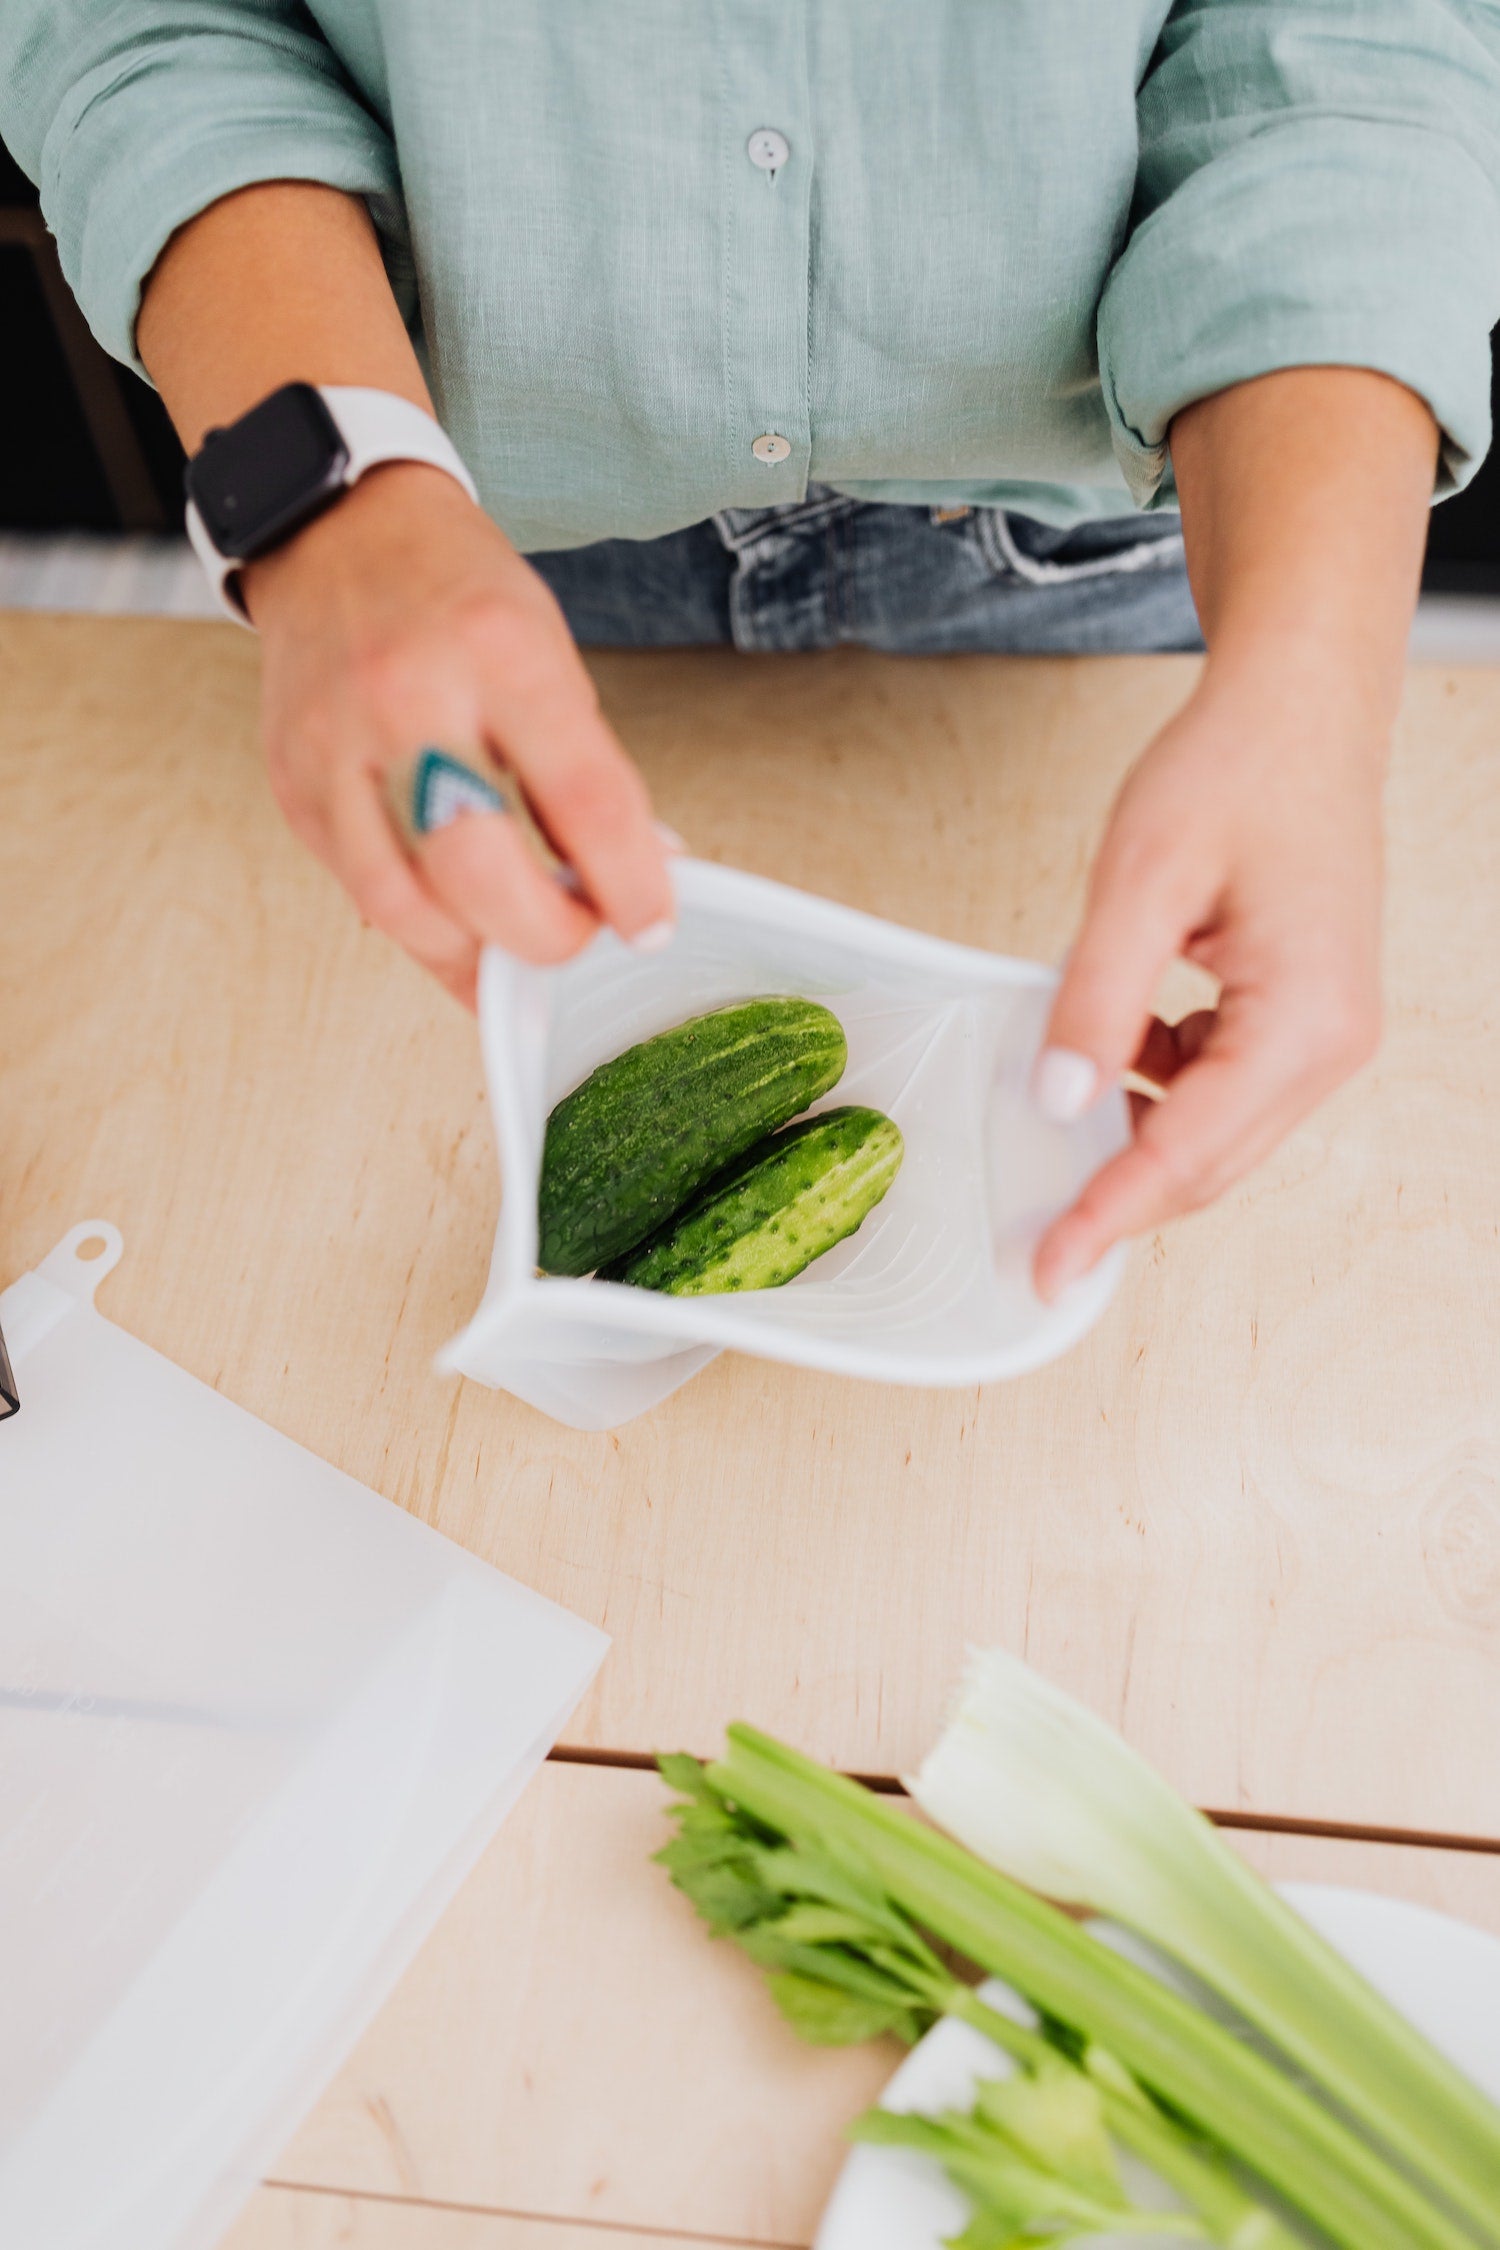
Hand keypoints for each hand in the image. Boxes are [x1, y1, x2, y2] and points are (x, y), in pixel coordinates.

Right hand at [245, 462, 674, 1005]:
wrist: (337, 533)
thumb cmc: (456, 597)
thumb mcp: (549, 653)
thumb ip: (588, 770)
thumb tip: (636, 878)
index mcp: (500, 650)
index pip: (582, 798)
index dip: (628, 884)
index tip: (650, 924)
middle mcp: (408, 697)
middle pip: (479, 869)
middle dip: (547, 934)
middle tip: (582, 934)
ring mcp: (336, 746)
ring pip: (407, 905)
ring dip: (480, 953)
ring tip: (522, 949)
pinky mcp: (295, 786)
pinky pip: (361, 894)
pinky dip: (426, 934)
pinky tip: (465, 935)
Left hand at [1030, 656, 1385, 1299]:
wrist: (1301, 712)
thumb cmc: (1238, 771)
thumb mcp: (1141, 880)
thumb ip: (1096, 999)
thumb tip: (1056, 1099)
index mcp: (1302, 1020)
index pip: (1187, 1153)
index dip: (1107, 1216)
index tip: (1048, 1267)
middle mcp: (1330, 1044)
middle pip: (1209, 1164)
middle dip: (1119, 1200)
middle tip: (1034, 1238)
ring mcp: (1325, 1035)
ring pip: (1215, 1134)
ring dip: (1136, 1138)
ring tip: (1060, 1113)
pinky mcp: (1302, 1017)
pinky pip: (1222, 1089)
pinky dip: (1158, 1089)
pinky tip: (1114, 1045)